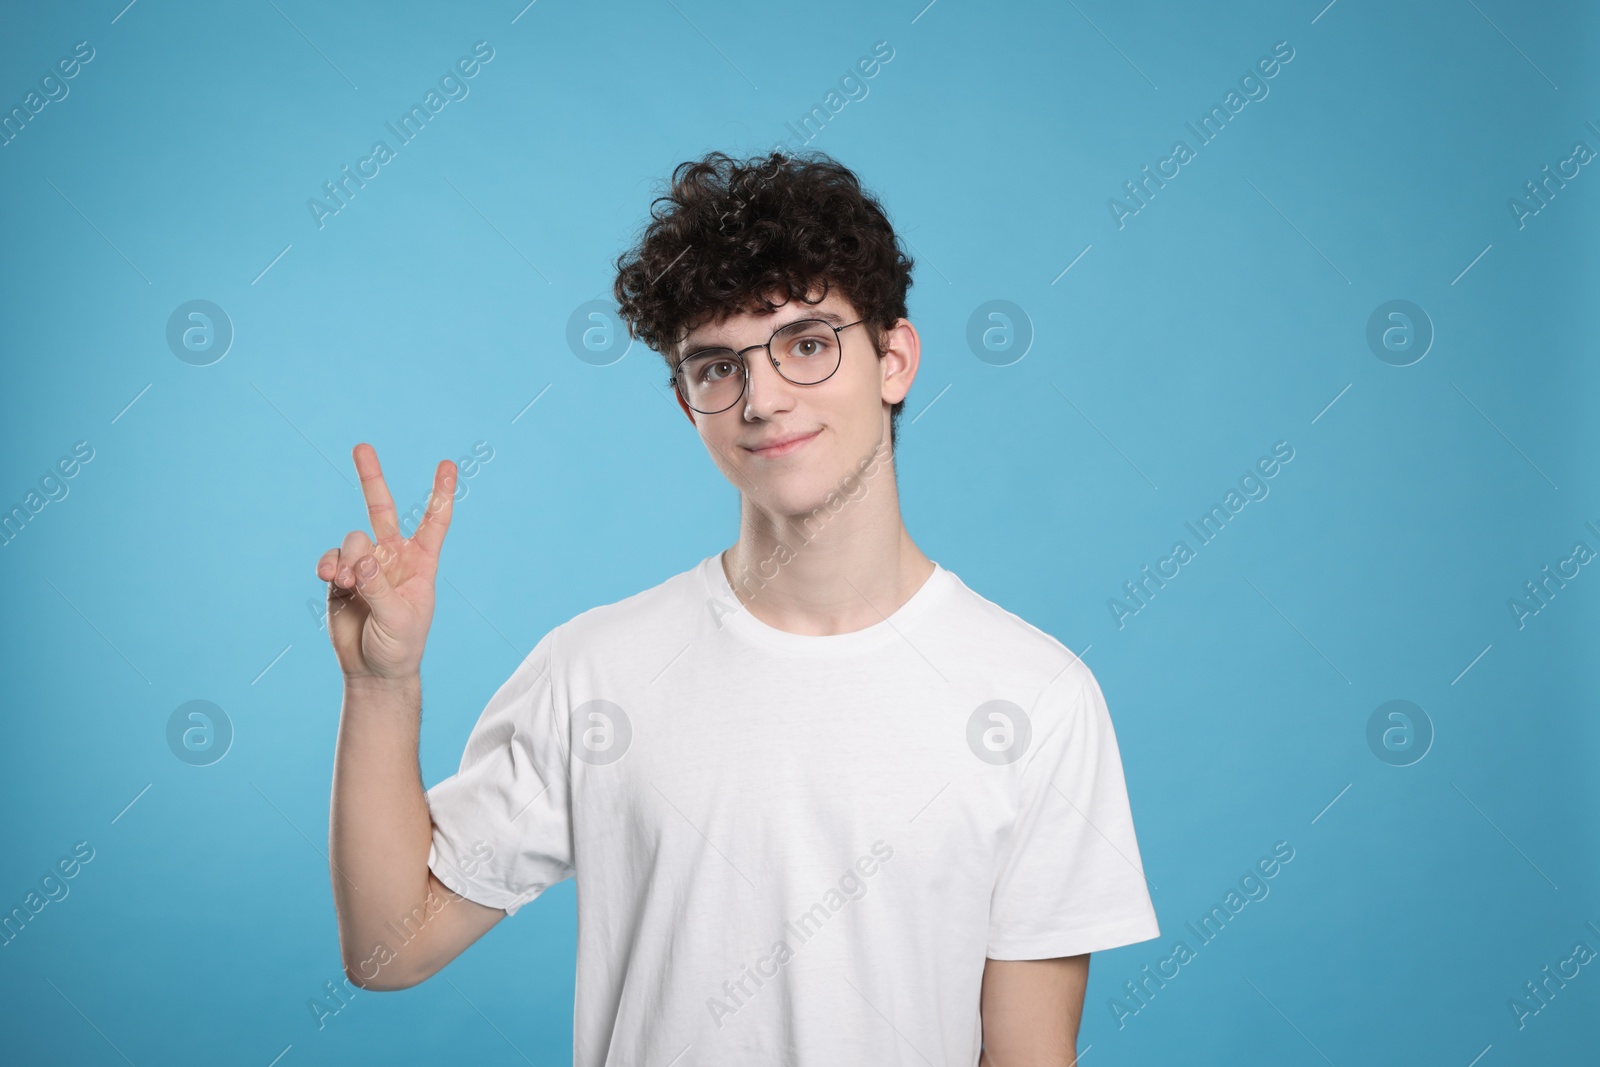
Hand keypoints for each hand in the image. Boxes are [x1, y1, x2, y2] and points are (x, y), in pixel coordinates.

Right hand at [316, 444, 455, 681]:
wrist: (373, 670)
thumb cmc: (398, 646)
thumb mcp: (399, 619)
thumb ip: (379, 587)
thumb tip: (361, 559)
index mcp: (421, 563)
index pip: (434, 521)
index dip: (441, 493)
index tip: (447, 464)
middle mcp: (393, 557)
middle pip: (381, 510)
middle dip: (371, 478)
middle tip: (361, 446)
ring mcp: (364, 565)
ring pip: (352, 541)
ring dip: (347, 560)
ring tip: (346, 584)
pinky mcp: (339, 577)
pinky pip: (330, 558)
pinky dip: (328, 565)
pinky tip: (330, 579)